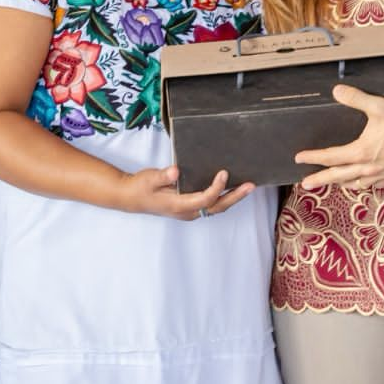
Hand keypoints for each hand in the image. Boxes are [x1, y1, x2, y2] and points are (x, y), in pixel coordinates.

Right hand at [119, 165, 254, 219]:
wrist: (132, 198)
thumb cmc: (141, 187)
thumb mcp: (149, 179)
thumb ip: (162, 176)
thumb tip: (175, 172)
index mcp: (179, 205)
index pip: (205, 198)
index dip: (216, 187)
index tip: (223, 172)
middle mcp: (187, 211)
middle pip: (217, 206)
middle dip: (235, 196)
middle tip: (250, 186)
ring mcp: (189, 211)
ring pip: (216, 207)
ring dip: (232, 197)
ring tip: (247, 186)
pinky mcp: (190, 207)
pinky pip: (211, 204)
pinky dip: (223, 197)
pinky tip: (231, 187)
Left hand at [295, 84, 383, 187]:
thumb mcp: (379, 107)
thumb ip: (356, 99)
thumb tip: (337, 91)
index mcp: (361, 152)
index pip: (330, 157)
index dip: (313, 157)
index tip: (299, 158)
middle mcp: (368, 168)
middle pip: (337, 176)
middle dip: (320, 180)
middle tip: (305, 184)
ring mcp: (380, 174)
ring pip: (355, 183)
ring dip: (340, 184)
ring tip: (332, 184)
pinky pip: (372, 185)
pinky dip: (362, 185)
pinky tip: (362, 183)